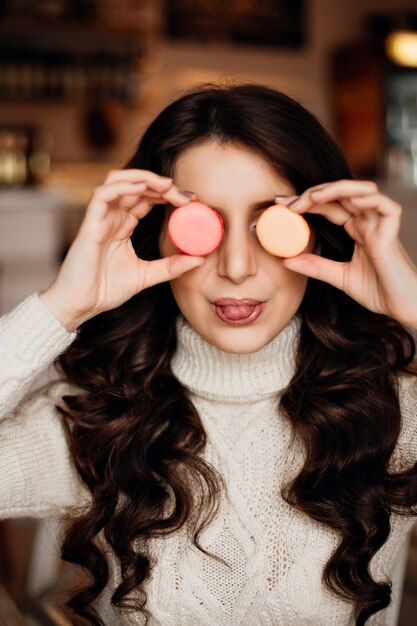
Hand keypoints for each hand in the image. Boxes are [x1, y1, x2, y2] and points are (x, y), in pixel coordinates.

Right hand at [40, 170, 203, 330]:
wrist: (80, 305)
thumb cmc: (105, 290)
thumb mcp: (147, 275)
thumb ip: (171, 266)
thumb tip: (200, 259)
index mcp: (124, 225)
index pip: (147, 199)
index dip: (168, 195)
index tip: (192, 202)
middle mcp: (112, 217)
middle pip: (137, 186)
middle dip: (163, 186)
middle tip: (186, 197)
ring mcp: (100, 218)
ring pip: (118, 181)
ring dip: (144, 178)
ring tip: (167, 185)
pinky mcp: (90, 224)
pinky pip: (103, 195)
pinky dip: (123, 186)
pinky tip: (143, 187)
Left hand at [280, 180, 416, 329]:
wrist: (403, 307)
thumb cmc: (379, 292)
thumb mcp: (340, 277)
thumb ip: (316, 267)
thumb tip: (286, 260)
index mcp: (357, 229)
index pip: (329, 206)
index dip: (306, 202)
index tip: (281, 206)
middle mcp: (368, 222)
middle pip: (341, 195)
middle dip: (313, 193)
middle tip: (287, 202)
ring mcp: (381, 224)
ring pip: (362, 191)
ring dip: (337, 189)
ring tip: (312, 197)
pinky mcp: (393, 231)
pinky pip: (385, 206)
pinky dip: (367, 199)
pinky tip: (348, 201)